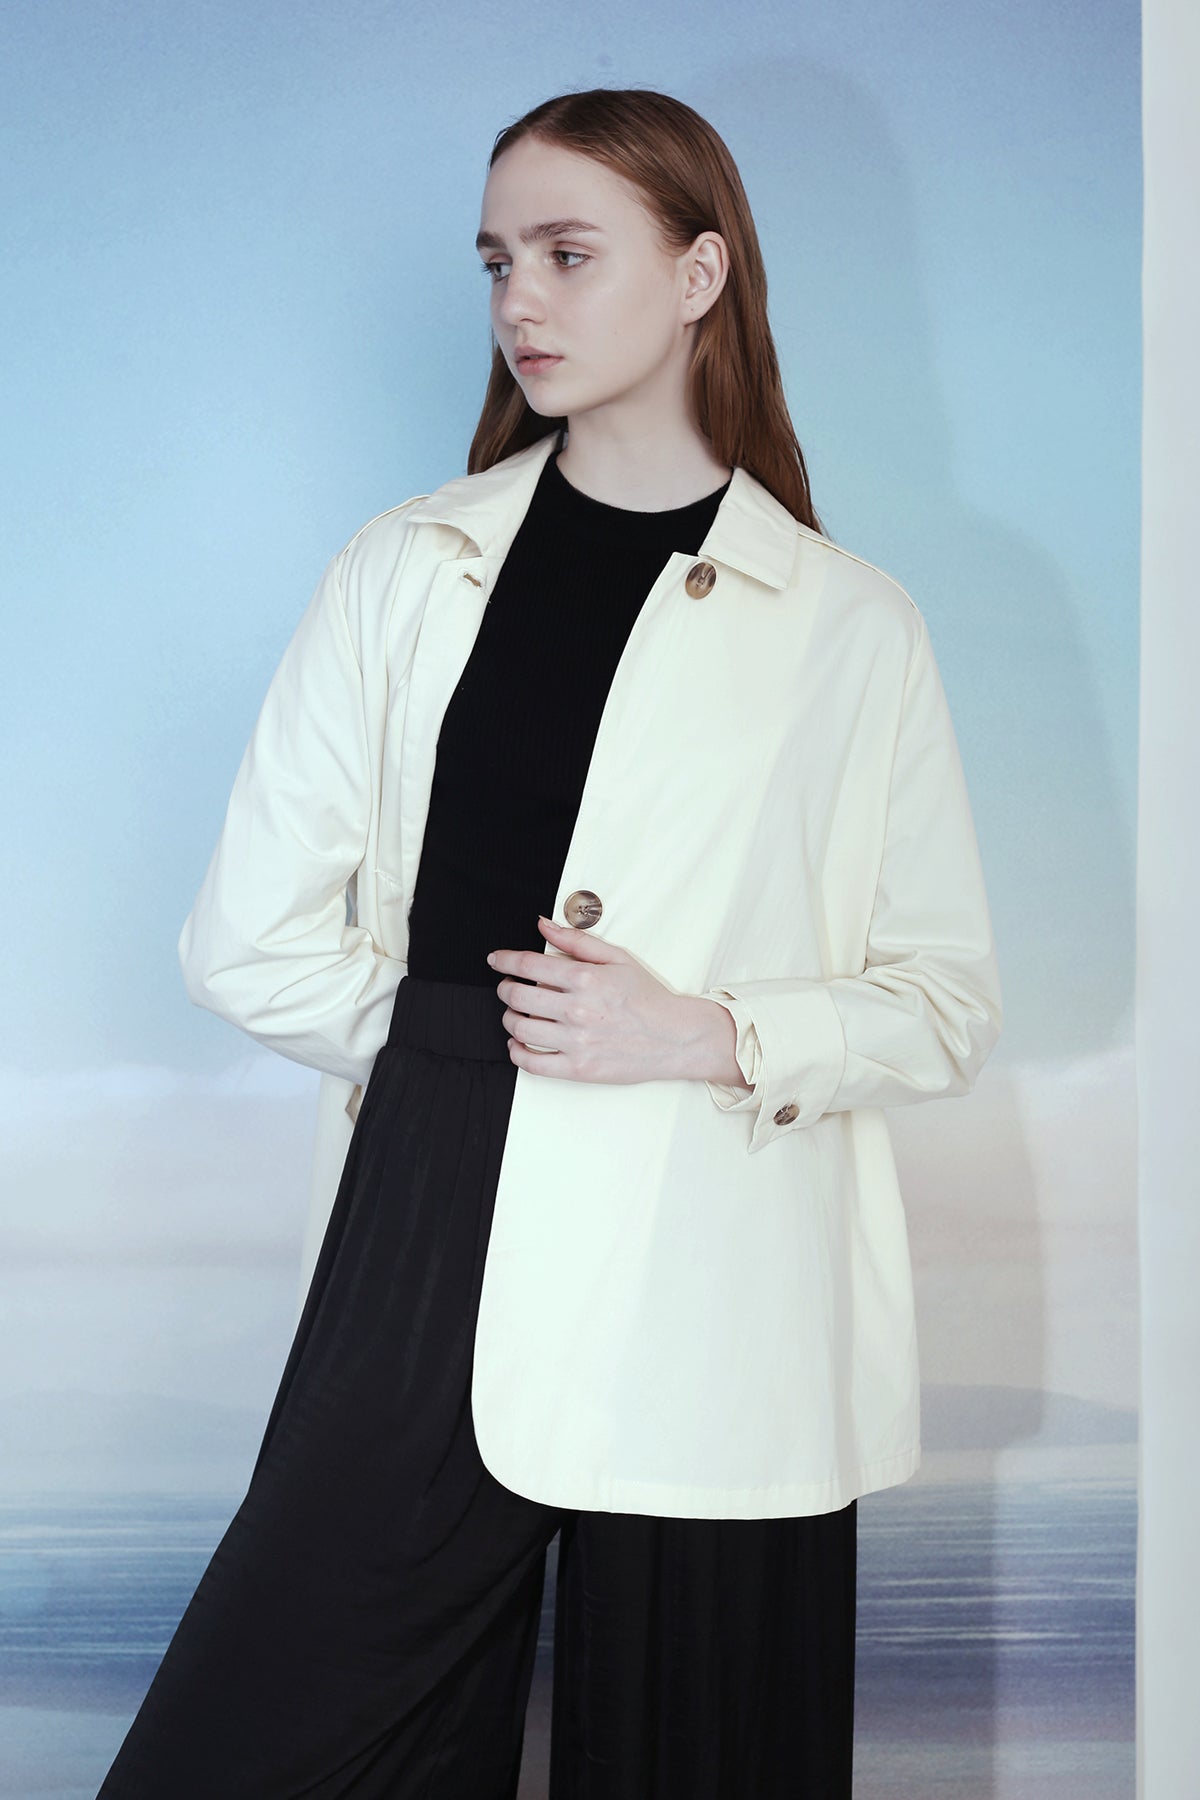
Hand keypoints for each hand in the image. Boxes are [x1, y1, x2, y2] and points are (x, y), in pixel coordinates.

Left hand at [487, 916, 740, 1085]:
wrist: (675, 1037)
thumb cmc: (648, 997)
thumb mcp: (618, 958)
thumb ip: (577, 941)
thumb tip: (543, 925)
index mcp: (586, 978)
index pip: (528, 965)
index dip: (504, 960)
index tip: (495, 960)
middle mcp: (577, 1010)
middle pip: (517, 997)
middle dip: (505, 990)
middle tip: (508, 988)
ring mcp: (576, 1041)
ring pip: (520, 1028)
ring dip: (509, 1018)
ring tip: (515, 1014)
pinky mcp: (578, 1068)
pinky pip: (532, 1063)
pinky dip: (516, 1052)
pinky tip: (519, 1043)